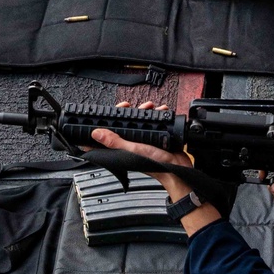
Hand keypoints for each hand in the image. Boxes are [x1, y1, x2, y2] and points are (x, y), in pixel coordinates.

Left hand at [91, 100, 221, 231]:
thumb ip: (115, 142)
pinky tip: (160, 111)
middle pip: (123, 125)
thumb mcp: (133, 150)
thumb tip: (96, 133)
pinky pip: (153, 123)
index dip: (102, 125)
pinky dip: (157, 115)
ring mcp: (143, 140)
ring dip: (143, 111)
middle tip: (128, 106)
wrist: (177, 168)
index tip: (103, 114)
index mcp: (122, 148)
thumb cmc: (155, 165)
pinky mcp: (155, 137)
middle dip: (126, 113)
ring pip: (139, 122)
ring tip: (149, 106)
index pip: (107, 137)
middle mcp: (131, 144)